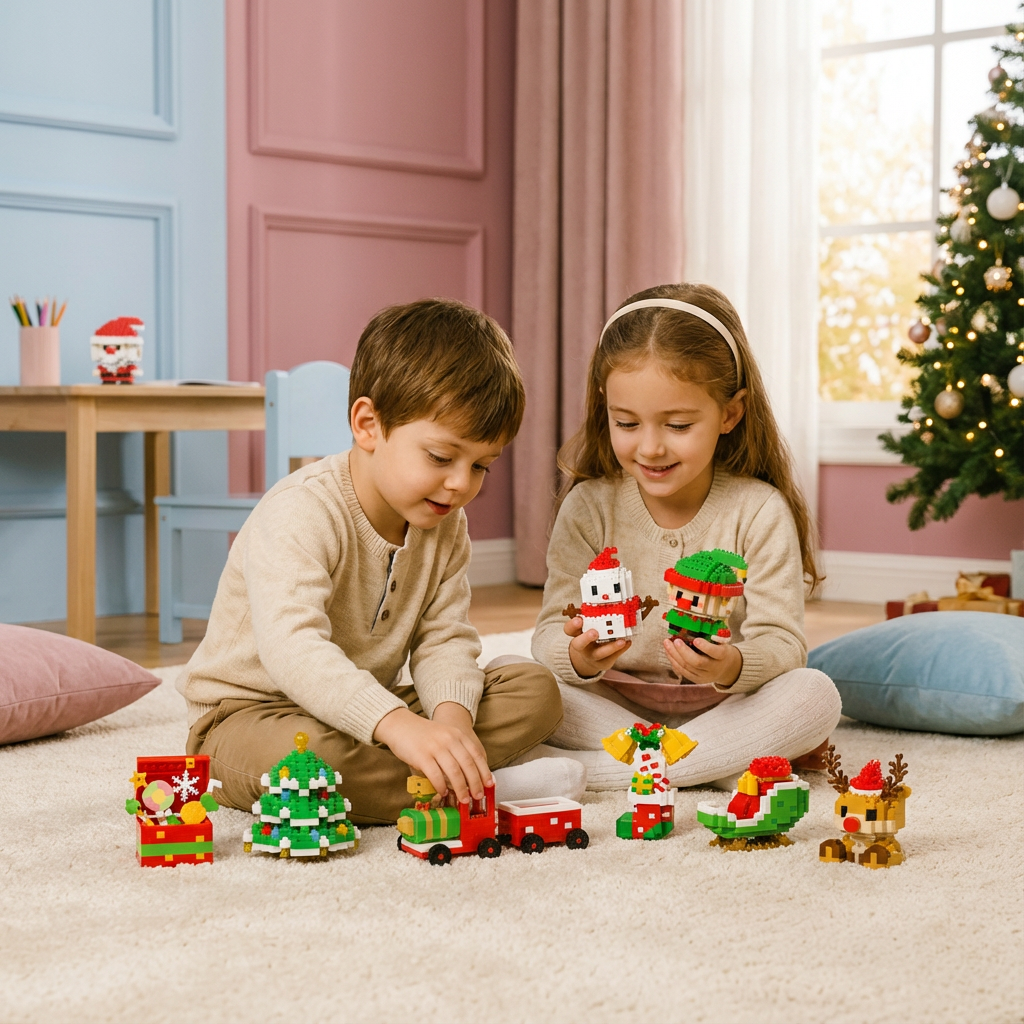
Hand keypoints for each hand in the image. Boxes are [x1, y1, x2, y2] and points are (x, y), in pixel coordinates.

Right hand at [372, 703, 490, 803]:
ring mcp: (435, 747)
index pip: (476, 754)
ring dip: (461, 788)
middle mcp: (449, 739)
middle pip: (468, 764)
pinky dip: (442, 786)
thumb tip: (470, 775)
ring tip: (464, 799)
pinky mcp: (422, 756)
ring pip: (454, 772)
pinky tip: (443, 792)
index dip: (484, 770)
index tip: (489, 783)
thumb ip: (457, 749)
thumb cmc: (424, 734)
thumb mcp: (445, 735)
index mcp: (457, 734)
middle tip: (478, 796)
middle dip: (475, 783)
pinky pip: (435, 775)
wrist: (401, 725)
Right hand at [564, 616, 631, 677]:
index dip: (573, 625)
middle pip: (579, 644)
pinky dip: (620, 650)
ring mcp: (592, 656)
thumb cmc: (590, 637)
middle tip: (595, 633)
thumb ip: (594, 618)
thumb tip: (608, 603)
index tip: (579, 619)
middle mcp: (582, 646)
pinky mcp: (603, 663)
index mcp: (576, 634)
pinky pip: (612, 657)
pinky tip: (627, 642)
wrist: (588, 659)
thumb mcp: (588, 627)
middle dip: (586, 638)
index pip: (569, 629)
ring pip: (599, 654)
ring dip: (611, 647)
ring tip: (622, 640)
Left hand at [663, 636, 741, 687]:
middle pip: (697, 662)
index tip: (696, 640)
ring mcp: (704, 676)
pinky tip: (668, 652)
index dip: (705, 647)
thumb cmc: (721, 650)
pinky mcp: (696, 679)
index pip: (715, 652)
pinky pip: (682, 672)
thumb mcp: (722, 642)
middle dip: (684, 651)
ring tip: (666, 643)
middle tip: (675, 641)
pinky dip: (673, 661)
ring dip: (674, 655)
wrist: (727, 669)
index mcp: (723, 656)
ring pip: (687, 667)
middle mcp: (713, 668)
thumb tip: (696, 621)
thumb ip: (713, 635)